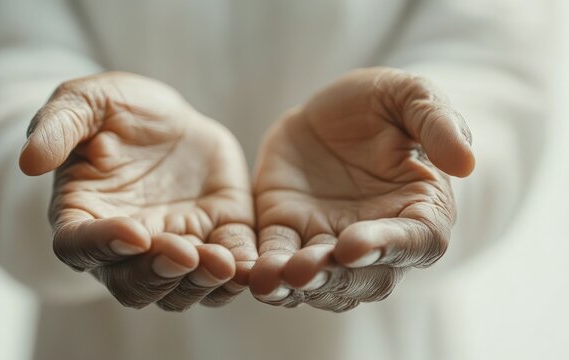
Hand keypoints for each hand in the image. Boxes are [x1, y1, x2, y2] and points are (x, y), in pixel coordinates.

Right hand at [19, 72, 255, 310]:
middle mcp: (127, 247)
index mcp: (84, 217)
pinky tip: (251, 266)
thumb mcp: (85, 102)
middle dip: (158, 274)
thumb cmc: (118, 111)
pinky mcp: (216, 238)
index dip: (103, 245)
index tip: (132, 232)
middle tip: (182, 252)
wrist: (171, 118)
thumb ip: (57, 126)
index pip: (80, 246)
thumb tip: (28, 161)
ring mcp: (175, 248)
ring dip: (200, 284)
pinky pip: (228, 270)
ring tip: (222, 264)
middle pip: (133, 284)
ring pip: (181, 290)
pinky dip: (239, 274)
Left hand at [249, 67, 474, 310]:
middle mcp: (376, 238)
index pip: (415, 241)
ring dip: (292, 285)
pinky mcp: (287, 232)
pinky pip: (275, 257)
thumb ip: (437, 123)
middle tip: (303, 270)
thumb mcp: (409, 95)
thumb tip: (467, 163)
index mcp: (419, 210)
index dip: (387, 246)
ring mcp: (328, 241)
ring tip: (268, 280)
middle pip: (361, 276)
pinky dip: (262, 269)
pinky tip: (246, 273)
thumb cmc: (379, 104)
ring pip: (316, 279)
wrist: (328, 108)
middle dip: (331, 277)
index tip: (354, 243)